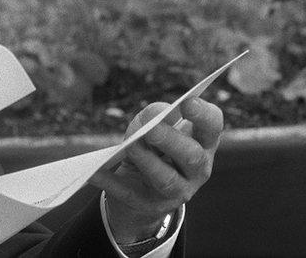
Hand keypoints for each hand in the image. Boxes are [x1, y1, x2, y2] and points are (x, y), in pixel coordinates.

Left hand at [90, 97, 222, 242]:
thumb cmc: (152, 147)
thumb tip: (153, 117)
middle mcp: (197, 169)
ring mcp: (176, 191)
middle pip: (191, 156)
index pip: (212, 127)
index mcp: (202, 143)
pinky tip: (94, 172)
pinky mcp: (148, 204)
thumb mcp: (154, 128)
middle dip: (171, 141)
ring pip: (166, 180)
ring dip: (147, 162)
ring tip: (130, 146)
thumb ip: (155, 118)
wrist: (141, 190)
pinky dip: (110, 181)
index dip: (203, 115)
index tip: (188, 102)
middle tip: (152, 129)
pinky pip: (128, 193)